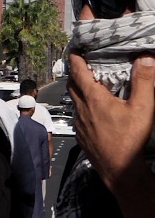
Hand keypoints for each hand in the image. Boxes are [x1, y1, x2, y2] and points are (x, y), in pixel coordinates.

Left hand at [69, 52, 154, 192]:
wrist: (118, 168)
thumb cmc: (129, 139)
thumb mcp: (142, 108)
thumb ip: (143, 82)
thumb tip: (145, 59)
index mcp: (94, 98)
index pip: (79, 72)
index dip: (76, 58)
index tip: (75, 48)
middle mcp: (81, 108)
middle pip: (72, 84)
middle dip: (76, 71)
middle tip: (83, 62)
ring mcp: (79, 122)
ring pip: (74, 99)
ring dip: (79, 88)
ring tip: (90, 82)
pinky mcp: (80, 133)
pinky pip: (78, 113)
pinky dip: (82, 104)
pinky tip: (94, 108)